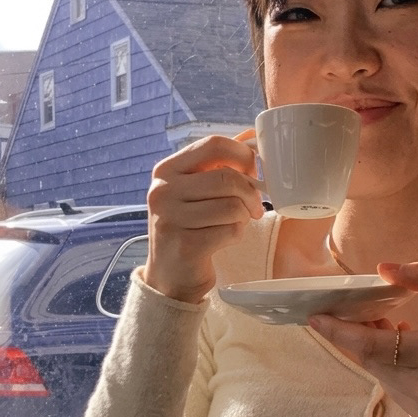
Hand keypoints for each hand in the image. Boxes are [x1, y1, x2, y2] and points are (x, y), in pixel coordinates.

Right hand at [144, 135, 264, 302]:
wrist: (169, 275)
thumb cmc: (188, 227)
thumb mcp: (192, 191)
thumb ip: (215, 166)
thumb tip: (252, 142)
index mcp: (166, 170)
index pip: (213, 145)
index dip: (242, 155)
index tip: (251, 171)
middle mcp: (163, 191)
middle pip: (227, 177)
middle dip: (250, 192)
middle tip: (254, 206)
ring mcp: (171, 219)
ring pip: (232, 206)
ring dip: (243, 216)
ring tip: (235, 223)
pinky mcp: (186, 246)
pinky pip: (230, 231)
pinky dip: (237, 234)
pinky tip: (225, 238)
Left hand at [309, 261, 417, 416]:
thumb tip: (385, 267)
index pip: (369, 346)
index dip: (338, 332)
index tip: (314, 317)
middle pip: (371, 361)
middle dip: (359, 337)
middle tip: (358, 313)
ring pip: (383, 376)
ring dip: (380, 354)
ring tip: (395, 331)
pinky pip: (398, 391)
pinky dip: (397, 371)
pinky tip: (414, 356)